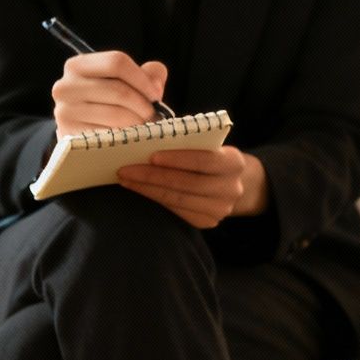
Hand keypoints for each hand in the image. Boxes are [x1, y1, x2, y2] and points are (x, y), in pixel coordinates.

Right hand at [52, 51, 167, 137]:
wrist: (79, 131)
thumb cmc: (108, 102)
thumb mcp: (125, 81)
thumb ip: (148, 74)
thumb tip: (155, 85)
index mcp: (77, 65)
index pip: (116, 62)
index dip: (142, 78)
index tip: (156, 94)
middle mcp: (65, 86)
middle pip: (119, 90)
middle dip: (143, 105)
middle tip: (155, 116)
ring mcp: (65, 112)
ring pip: (116, 115)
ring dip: (138, 122)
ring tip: (147, 127)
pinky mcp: (69, 135)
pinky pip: (108, 135)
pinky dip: (125, 137)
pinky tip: (132, 137)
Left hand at [117, 145, 268, 228]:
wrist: (230, 182)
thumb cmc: (210, 155)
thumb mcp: (207, 145)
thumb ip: (186, 142)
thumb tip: (148, 137)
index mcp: (234, 162)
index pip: (204, 160)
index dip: (178, 159)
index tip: (151, 156)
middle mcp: (231, 189)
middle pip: (188, 183)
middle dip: (153, 176)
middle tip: (125, 170)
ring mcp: (220, 209)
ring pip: (178, 200)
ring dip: (148, 189)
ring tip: (126, 180)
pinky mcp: (208, 222)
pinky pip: (177, 211)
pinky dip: (155, 200)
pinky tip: (139, 190)